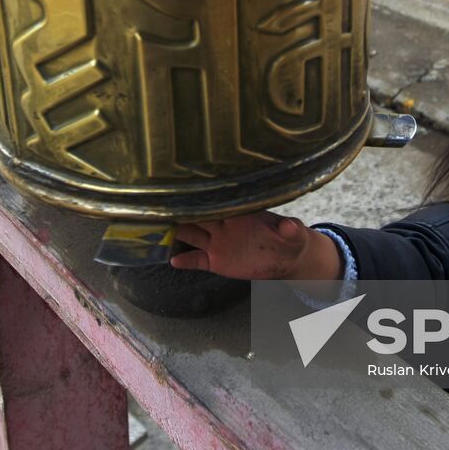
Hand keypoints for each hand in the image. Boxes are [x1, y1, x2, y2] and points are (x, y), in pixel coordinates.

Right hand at [170, 211, 340, 279]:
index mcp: (239, 213)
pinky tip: (172, 260)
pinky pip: (198, 260)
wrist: (287, 257)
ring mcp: (218, 242)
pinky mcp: (217, 260)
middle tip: (159, 204)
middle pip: (197, 215)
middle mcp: (223, 224)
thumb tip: (290, 225)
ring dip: (176, 232)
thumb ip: (290, 229)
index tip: (184, 188)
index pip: (217, 201)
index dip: (201, 195)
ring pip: (191, 235)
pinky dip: (186, 261)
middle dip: (180, 210)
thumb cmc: (289, 238)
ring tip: (155, 229)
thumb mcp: (293, 233)